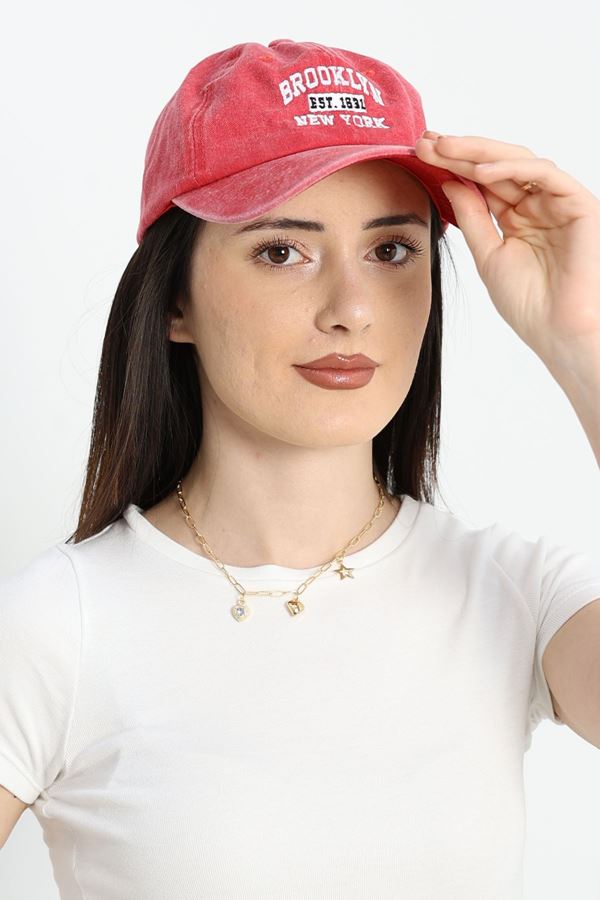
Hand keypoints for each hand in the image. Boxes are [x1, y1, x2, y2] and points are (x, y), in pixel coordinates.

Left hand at [415, 131, 599, 368]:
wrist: (557, 331)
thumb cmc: (528, 303)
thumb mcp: (487, 255)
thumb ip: (471, 218)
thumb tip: (449, 182)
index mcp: (516, 217)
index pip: (482, 182)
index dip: (453, 165)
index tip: (421, 154)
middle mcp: (537, 204)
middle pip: (496, 166)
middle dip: (461, 152)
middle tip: (427, 142)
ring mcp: (558, 202)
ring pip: (519, 162)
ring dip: (480, 153)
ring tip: (446, 149)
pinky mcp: (578, 203)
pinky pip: (544, 174)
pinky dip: (512, 168)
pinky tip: (480, 172)